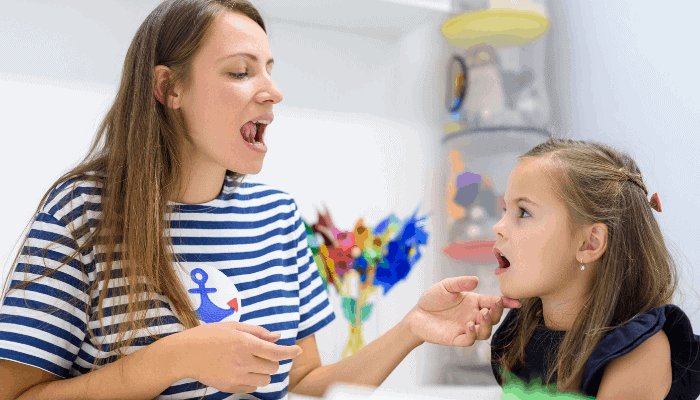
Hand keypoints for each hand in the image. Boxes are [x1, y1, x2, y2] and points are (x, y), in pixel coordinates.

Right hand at [165, 321, 302, 393]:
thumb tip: (278, 336)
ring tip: (249, 362)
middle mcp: (243, 362)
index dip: (290, 351)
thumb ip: (258, 332)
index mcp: (245, 344)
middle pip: (273, 366)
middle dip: (271, 359)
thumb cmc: (209, 335)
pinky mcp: (230, 387)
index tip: (298, 350)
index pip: (276, 352)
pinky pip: (253, 388)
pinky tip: (241, 370)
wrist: (185, 354)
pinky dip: (253, 380)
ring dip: (263, 371)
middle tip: (258, 352)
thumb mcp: (234, 326)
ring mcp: (236, 377)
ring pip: (265, 379)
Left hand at [404, 276, 520, 346]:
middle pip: (493, 318)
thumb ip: (460, 283)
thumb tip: (476, 280)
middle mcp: (473, 316)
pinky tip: (470, 325)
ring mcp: (466, 328)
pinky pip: (470, 340)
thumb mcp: (446, 286)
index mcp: (474, 302)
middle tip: (491, 308)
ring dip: (487, 324)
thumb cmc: (433, 299)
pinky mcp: (456, 338)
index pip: (494, 302)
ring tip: (481, 315)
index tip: (516, 302)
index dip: (506, 302)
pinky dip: (473, 334)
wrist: (417, 314)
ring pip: (485, 332)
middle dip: (496, 313)